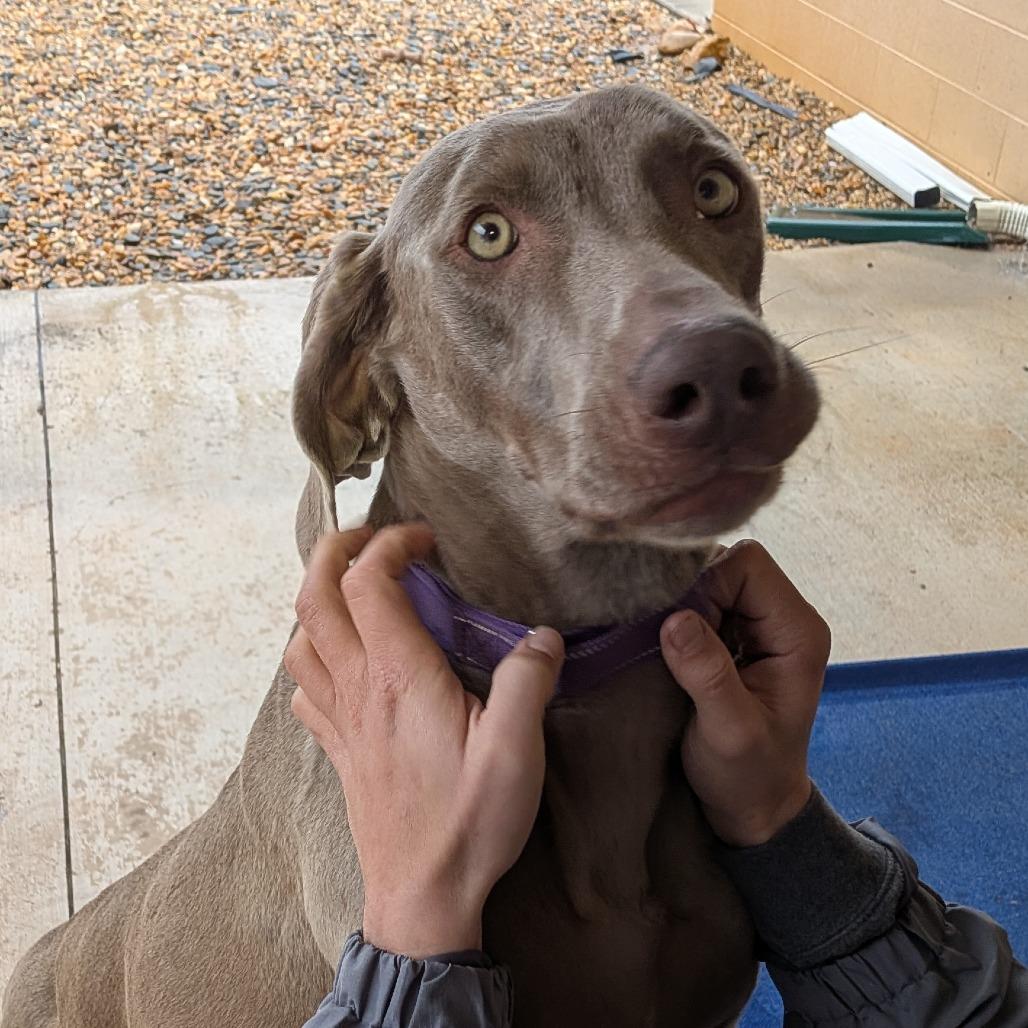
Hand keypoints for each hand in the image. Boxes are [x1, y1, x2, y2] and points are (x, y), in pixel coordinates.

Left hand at [285, 523, 564, 957]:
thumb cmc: (468, 824)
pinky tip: (343, 661)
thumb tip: (543, 637)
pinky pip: (305, 687)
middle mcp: (358, 689)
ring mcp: (341, 721)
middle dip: (333, 550)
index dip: (391, 543)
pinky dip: (314, 654)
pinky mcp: (339, 750)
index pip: (368, 582)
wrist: (421, 898)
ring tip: (355, 588)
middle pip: (313, 597)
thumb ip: (528, 681)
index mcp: (400, 677)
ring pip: (300, 639)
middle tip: (371, 537)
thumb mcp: (516, 751)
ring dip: (317, 598)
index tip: (426, 539)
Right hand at [660, 540, 829, 847]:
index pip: (748, 564)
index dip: (707, 585)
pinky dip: (678, 619)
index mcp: (799, 631)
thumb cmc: (748, 775)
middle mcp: (783, 618)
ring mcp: (758, 625)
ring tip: (668, 651)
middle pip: (728, 563)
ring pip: (709, 579)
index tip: (680, 632)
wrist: (753, 806)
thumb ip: (708, 675)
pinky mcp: (734, 635)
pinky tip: (668, 652)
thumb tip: (675, 620)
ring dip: (681, 607)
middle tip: (669, 643)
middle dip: (690, 594)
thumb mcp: (729, 732)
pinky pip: (700, 601)